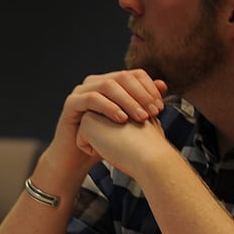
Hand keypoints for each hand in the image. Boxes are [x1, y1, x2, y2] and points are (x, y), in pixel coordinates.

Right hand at [38, 69, 167, 180]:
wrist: (79, 158)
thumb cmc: (105, 140)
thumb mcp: (129, 122)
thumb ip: (143, 103)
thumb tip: (163, 84)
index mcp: (110, 82)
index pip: (134, 74)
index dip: (149, 88)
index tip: (160, 108)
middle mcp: (95, 82)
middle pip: (122, 77)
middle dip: (141, 94)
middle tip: (153, 112)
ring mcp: (81, 91)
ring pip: (108, 85)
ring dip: (127, 100)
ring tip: (140, 117)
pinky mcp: (71, 104)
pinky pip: (91, 99)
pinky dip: (109, 107)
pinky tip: (121, 119)